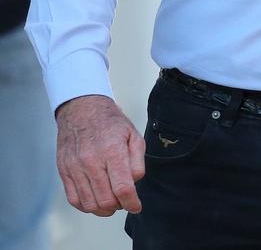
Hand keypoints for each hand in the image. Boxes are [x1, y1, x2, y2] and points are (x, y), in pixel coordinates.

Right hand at [56, 94, 144, 216]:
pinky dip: (87, 206)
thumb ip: (137, 161)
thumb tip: (134, 183)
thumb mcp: (133, 134)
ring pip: (90, 204)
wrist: (82, 109)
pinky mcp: (64, 171)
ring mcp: (75, 167)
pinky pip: (74, 200)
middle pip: (106, 200)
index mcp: (112, 150)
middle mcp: (91, 161)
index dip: (132, 203)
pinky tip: (96, 198)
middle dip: (119, 206)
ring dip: (103, 209)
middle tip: (123, 199)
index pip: (122, 188)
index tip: (136, 206)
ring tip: (111, 199)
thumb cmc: (110, 122)